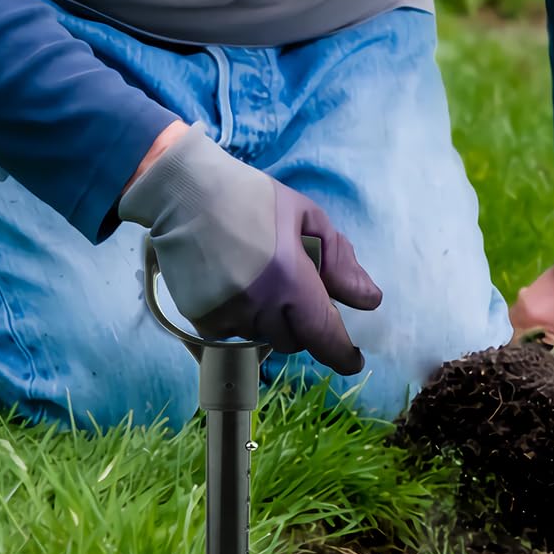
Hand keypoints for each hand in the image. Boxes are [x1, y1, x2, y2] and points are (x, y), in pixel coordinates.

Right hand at [119, 129, 381, 372]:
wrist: (183, 193)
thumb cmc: (251, 198)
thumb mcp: (306, 217)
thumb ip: (340, 262)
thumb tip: (369, 301)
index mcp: (290, 279)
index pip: (324, 336)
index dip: (342, 354)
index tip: (353, 359)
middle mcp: (258, 306)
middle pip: (295, 340)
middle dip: (303, 323)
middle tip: (296, 289)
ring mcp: (226, 316)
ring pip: (264, 337)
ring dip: (272, 319)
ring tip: (259, 275)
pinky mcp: (200, 320)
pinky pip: (234, 333)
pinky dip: (242, 317)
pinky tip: (233, 282)